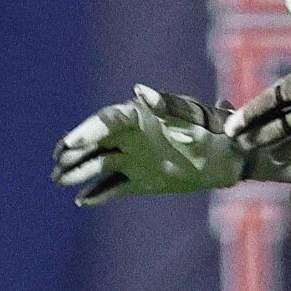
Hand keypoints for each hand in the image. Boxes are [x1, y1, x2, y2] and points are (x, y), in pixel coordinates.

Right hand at [53, 85, 250, 204]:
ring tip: (59, 179)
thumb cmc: (216, 130)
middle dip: (74, 152)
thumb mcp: (193, 116)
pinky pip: (115, 188)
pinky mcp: (141, 181)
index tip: (71, 143)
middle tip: (57, 162)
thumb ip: (167, 105)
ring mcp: (134, 160)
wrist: (233, 157)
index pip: (106, 122)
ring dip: (79, 172)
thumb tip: (140, 90)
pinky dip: (99, 193)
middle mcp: (131, 138)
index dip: (86, 131)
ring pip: (99, 166)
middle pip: (95, 144)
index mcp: (139, 117)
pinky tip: (83, 200)